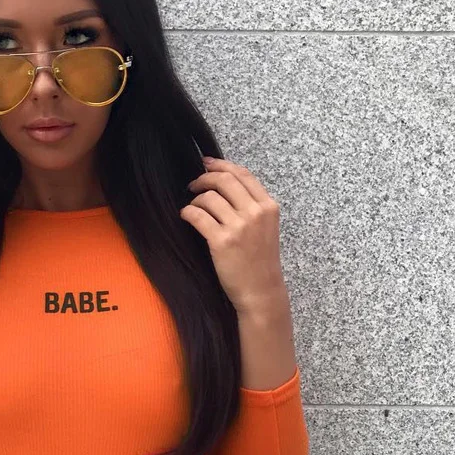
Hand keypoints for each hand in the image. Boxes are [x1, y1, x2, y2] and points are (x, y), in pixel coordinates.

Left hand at [181, 155, 287, 312]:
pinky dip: (188, 212)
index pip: (243, 174)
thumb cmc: (260, 261)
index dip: (221, 164)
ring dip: (195, 199)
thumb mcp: (266, 228)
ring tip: (192, 207)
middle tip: (193, 184)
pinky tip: (186, 216)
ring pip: (209, 197)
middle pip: (224, 180)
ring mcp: (239, 227)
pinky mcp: (221, 241)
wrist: (260, 291)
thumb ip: (251, 206)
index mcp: (268, 206)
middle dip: (204, 178)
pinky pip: (198, 216)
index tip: (207, 163)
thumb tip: (224, 184)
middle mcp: (255, 213)